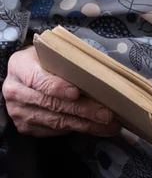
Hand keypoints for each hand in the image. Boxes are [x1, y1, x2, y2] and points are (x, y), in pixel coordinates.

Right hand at [3, 46, 120, 136]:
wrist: (22, 74)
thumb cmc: (42, 58)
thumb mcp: (49, 51)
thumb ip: (66, 58)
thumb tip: (98, 70)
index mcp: (20, 67)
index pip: (38, 79)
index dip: (57, 87)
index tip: (76, 93)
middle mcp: (15, 92)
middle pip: (50, 104)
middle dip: (82, 110)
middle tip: (105, 113)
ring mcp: (19, 112)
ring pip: (54, 121)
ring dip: (84, 124)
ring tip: (107, 124)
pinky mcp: (26, 127)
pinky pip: (53, 131)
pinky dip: (75, 129)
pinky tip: (93, 127)